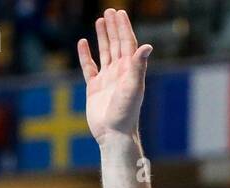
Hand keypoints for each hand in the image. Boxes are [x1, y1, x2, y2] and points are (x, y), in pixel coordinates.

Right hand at [77, 8, 152, 144]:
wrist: (113, 134)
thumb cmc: (126, 113)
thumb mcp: (133, 87)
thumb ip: (138, 66)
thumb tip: (147, 46)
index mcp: (130, 71)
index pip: (128, 44)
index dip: (124, 28)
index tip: (120, 12)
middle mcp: (120, 73)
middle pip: (117, 44)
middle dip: (114, 28)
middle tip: (110, 10)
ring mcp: (107, 80)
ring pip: (105, 53)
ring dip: (103, 37)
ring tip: (100, 20)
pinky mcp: (94, 88)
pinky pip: (89, 67)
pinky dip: (86, 55)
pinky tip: (83, 43)